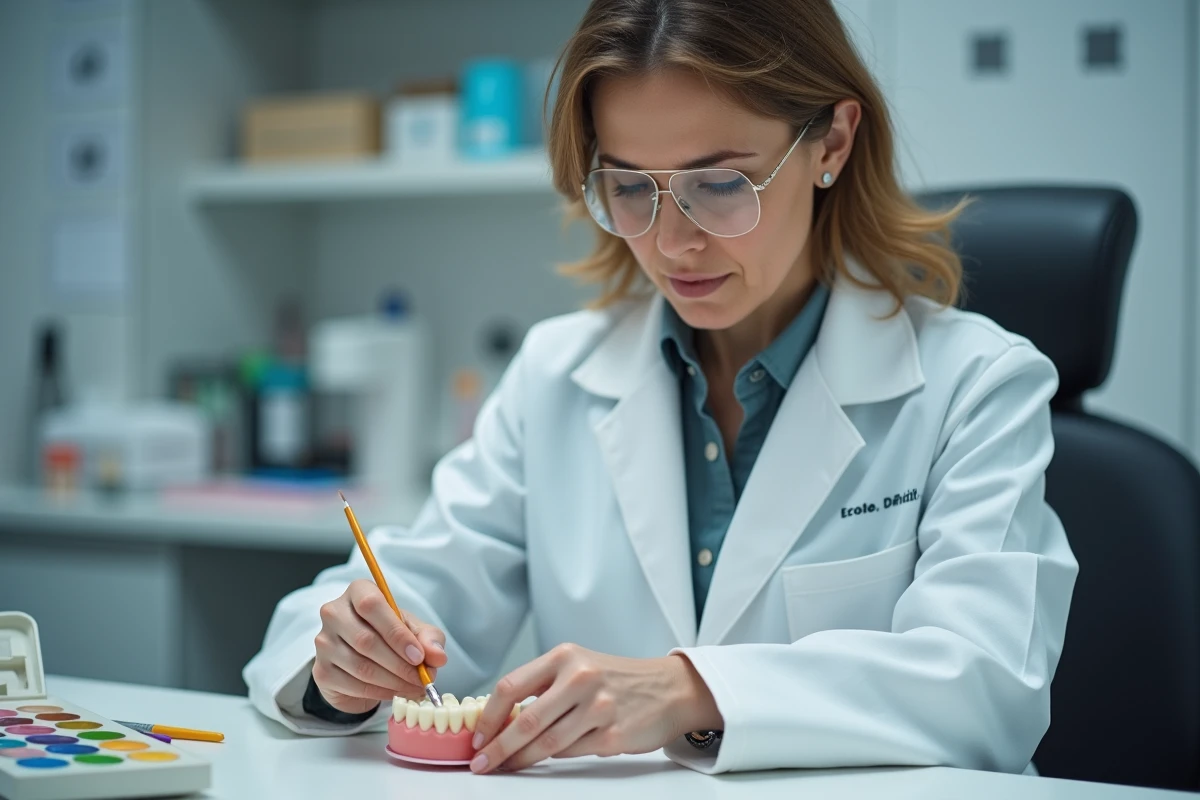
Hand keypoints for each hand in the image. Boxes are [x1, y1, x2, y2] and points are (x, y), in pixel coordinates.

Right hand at [312, 579, 447, 714]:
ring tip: (414, 687)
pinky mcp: (321, 671)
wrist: (362, 658)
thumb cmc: (390, 634)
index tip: (419, 656)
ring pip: (360, 666)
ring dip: (393, 681)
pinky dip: (380, 692)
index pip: (372, 605)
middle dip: (399, 664)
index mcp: (358, 591)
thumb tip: (438, 657)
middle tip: (421, 679)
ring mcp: (323, 642)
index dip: (396, 633)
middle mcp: (334, 613)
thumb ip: (429, 638)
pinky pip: (353, 685)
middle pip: (365, 640)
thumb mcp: (414, 630)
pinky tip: (395, 692)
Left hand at [468, 643, 721, 772]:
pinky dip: (553, 758)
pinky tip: (543, 760)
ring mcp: (598, 707)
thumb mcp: (580, 665)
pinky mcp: (612, 735)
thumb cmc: (618, 678)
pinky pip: (571, 752)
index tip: (477, 735)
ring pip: (546, 742)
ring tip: (505, 767)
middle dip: (497, 747)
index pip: (511, 686)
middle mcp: (580, 678)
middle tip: (481, 762)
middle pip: (525, 721)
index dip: (489, 716)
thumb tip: (501, 719)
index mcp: (565, 657)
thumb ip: (544, 686)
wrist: (670, 688)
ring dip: (519, 759)